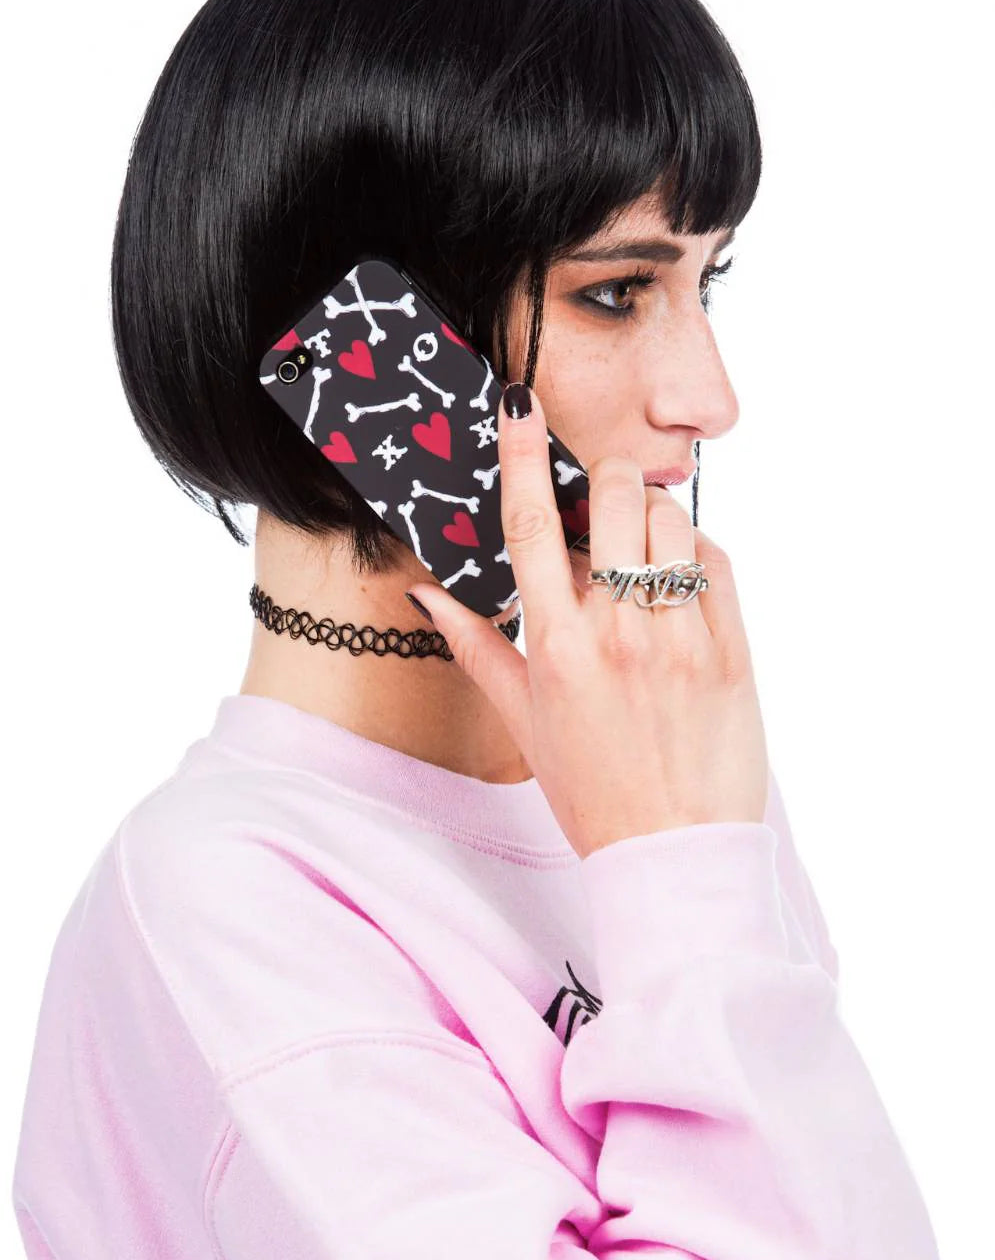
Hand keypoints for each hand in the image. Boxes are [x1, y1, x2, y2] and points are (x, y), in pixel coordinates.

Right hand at [406, 384, 768, 859]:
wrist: (674, 856)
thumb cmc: (592, 793)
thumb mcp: (523, 722)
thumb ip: (477, 647)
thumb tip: (424, 594)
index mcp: (555, 646)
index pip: (528, 525)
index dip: (520, 455)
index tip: (519, 403)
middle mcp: (618, 632)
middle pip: (613, 497)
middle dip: (604, 483)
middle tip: (599, 509)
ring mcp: (681, 637)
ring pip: (672, 518)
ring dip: (651, 516)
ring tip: (641, 552)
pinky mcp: (733, 649)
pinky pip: (716, 561)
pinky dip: (695, 552)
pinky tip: (677, 580)